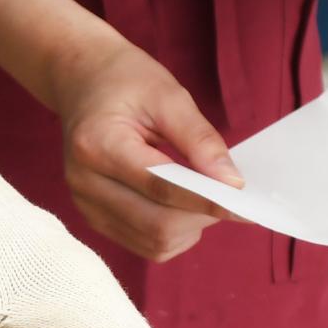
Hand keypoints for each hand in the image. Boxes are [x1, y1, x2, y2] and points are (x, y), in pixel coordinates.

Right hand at [49, 33, 243, 262]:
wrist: (82, 83)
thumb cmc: (126, 83)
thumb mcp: (169, 96)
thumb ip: (200, 140)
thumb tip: (232, 182)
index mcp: (97, 145)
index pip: (161, 187)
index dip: (207, 199)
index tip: (244, 202)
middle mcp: (84, 182)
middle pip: (157, 224)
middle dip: (202, 216)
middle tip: (228, 196)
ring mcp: (85, 205)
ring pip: (153, 242)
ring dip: (190, 228)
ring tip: (202, 197)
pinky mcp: (94, 219)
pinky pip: (144, 244)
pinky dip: (174, 233)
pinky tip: (182, 207)